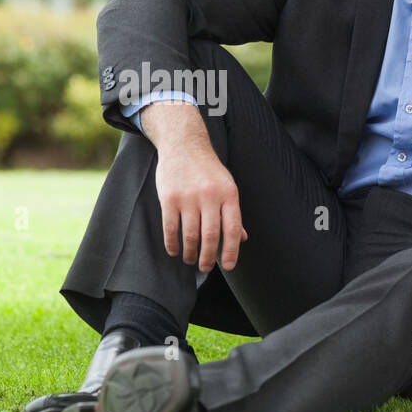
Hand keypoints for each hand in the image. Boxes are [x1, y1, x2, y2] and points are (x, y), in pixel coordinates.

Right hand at [154, 143, 247, 272]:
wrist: (184, 144)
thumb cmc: (207, 169)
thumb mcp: (227, 186)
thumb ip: (232, 213)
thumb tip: (241, 238)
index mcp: (228, 193)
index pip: (233, 229)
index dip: (231, 251)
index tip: (229, 266)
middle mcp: (210, 195)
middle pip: (211, 236)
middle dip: (209, 258)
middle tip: (206, 267)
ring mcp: (188, 196)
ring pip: (190, 235)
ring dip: (190, 253)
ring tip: (190, 260)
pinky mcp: (169, 197)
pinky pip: (171, 228)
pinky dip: (172, 243)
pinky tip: (175, 250)